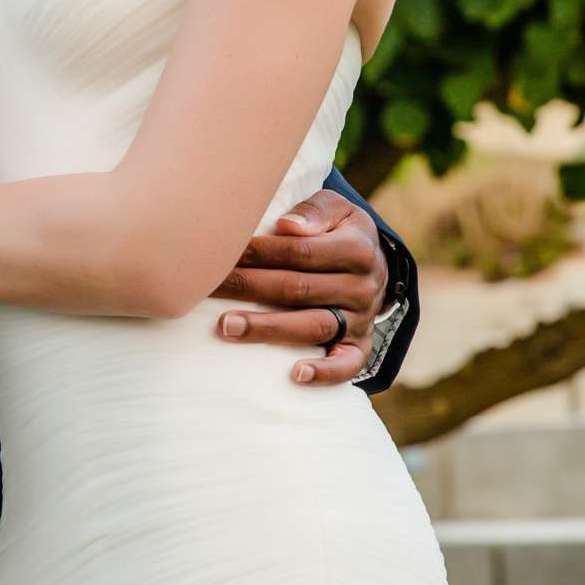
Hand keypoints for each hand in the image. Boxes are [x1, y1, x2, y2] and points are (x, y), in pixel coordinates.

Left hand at [209, 187, 388, 386]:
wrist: (374, 262)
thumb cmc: (338, 231)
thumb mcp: (336, 209)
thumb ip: (313, 212)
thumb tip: (286, 225)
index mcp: (356, 248)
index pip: (300, 251)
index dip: (260, 252)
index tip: (224, 252)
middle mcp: (361, 286)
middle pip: (299, 289)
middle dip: (250, 288)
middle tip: (209, 289)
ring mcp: (362, 319)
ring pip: (313, 326)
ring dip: (268, 329)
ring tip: (228, 327)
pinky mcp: (360, 346)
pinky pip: (347, 364)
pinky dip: (324, 373)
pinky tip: (296, 375)